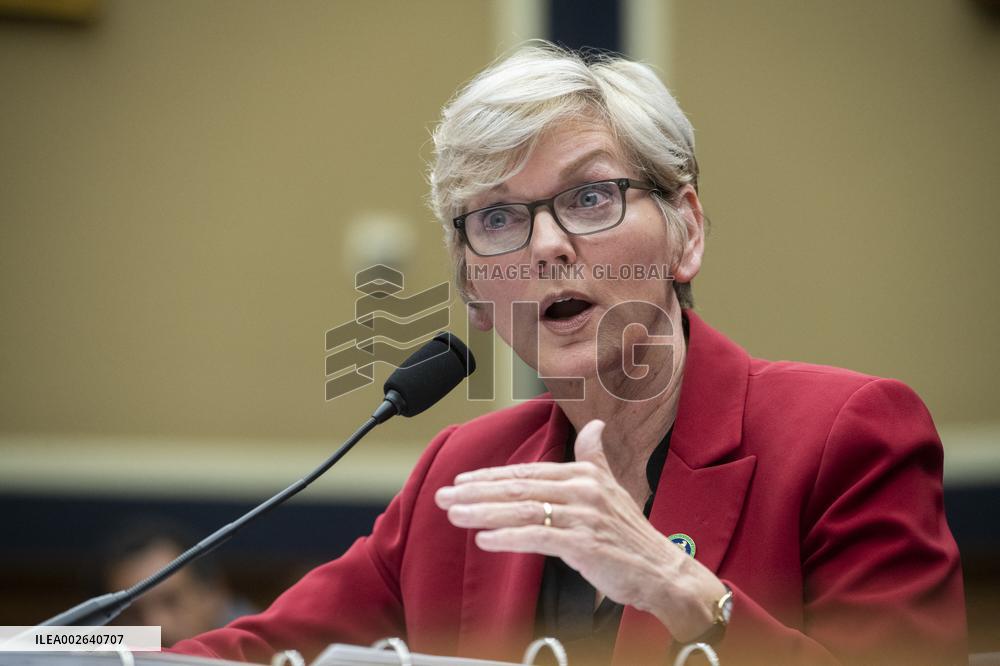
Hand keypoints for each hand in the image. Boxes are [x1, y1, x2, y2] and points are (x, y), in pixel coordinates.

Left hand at [434, 419, 726, 641]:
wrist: (662, 571)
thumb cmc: (630, 534)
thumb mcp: (612, 488)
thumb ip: (595, 457)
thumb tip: (594, 426)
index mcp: (584, 474)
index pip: (527, 473)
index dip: (491, 477)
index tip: (461, 482)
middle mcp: (582, 490)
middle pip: (518, 488)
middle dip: (476, 492)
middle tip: (443, 497)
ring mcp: (583, 516)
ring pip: (522, 511)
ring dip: (483, 513)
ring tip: (454, 516)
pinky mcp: (584, 543)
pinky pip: (537, 537)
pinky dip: (508, 537)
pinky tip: (484, 539)